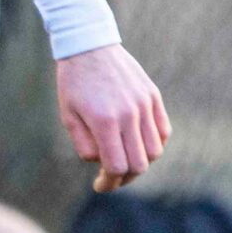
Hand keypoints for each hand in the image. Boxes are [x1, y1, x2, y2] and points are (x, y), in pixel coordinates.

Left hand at [54, 44, 170, 192]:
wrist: (89, 46)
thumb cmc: (73, 84)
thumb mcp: (68, 116)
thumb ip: (85, 145)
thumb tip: (104, 164)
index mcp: (104, 121)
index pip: (117, 166)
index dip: (109, 182)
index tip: (99, 186)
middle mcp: (129, 114)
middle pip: (139, 164)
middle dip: (125, 178)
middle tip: (112, 177)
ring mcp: (144, 105)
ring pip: (155, 151)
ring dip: (141, 162)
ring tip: (125, 160)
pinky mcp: (153, 97)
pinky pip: (163, 131)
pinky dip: (154, 144)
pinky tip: (138, 145)